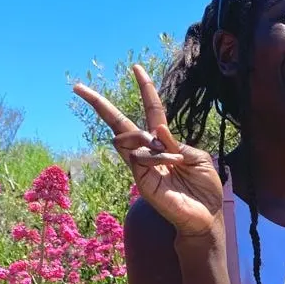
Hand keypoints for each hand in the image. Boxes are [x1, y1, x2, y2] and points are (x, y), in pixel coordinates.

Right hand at [73, 65, 222, 235]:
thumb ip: (178, 143)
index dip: (145, 89)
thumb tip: (157, 130)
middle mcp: (150, 151)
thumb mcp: (199, 159)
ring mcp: (142, 166)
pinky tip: (170, 165)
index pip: (151, 111)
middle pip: (119, 123)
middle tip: (78, 87)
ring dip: (150, 142)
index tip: (136, 68)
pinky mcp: (140, 180)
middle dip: (99, 105)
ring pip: (128, 139)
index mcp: (165, 142)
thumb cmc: (205, 188)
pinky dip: (156, 157)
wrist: (206, 215)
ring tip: (173, 160)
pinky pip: (137, 158)